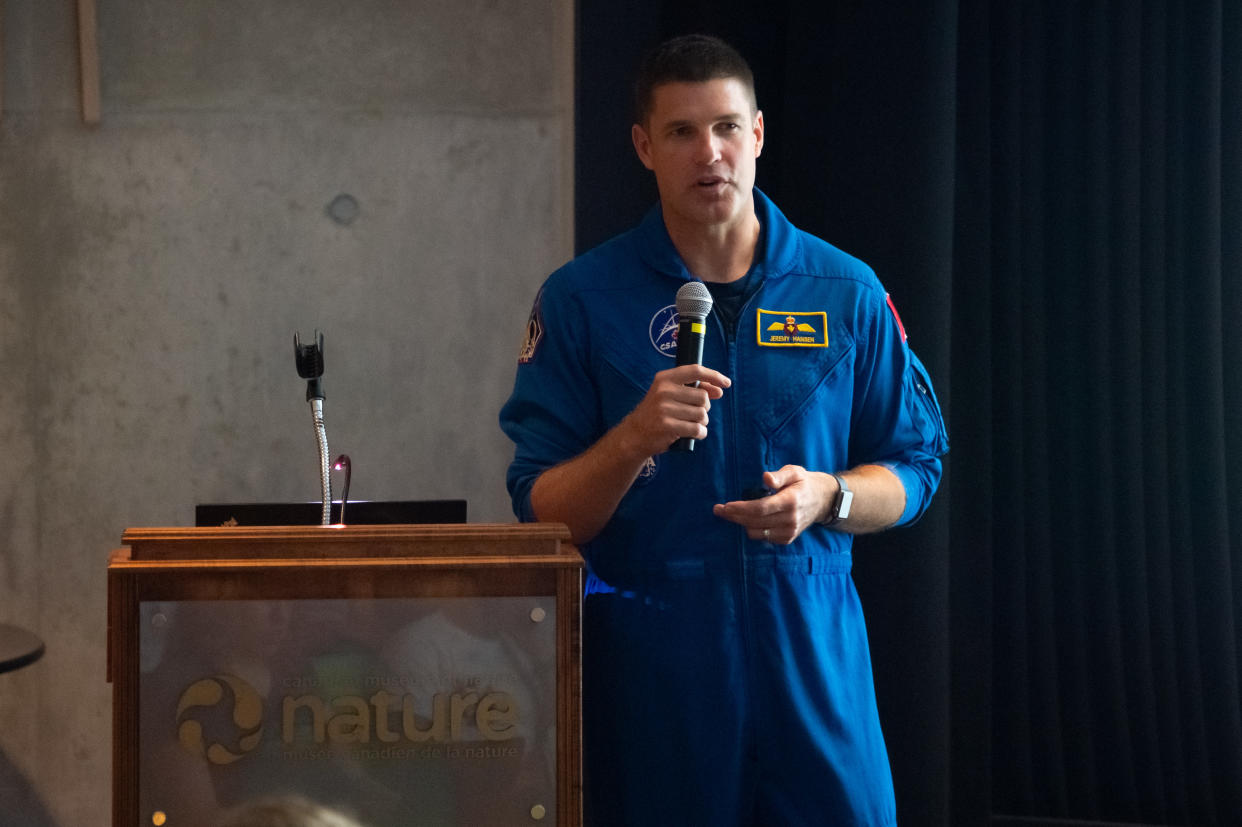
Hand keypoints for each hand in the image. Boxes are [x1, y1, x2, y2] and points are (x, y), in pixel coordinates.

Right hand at [619, 364, 730, 456]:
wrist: (635, 433)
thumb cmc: (657, 412)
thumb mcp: (670, 394)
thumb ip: (694, 389)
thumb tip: (719, 390)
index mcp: (665, 378)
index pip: (695, 371)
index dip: (714, 376)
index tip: (726, 383)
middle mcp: (664, 390)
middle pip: (703, 397)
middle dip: (704, 408)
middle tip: (693, 413)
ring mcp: (665, 408)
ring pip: (702, 415)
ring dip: (702, 422)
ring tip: (690, 424)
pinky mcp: (667, 426)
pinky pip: (697, 429)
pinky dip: (700, 433)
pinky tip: (692, 434)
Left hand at [713, 465, 833, 544]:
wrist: (823, 501)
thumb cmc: (804, 483)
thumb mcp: (794, 472)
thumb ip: (779, 475)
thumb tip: (765, 477)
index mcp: (790, 501)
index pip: (760, 509)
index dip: (740, 509)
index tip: (725, 506)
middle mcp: (790, 519)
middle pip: (754, 521)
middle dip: (734, 516)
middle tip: (718, 510)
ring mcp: (789, 531)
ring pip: (756, 532)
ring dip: (741, 523)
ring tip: (731, 513)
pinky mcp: (787, 539)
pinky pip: (763, 538)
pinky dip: (753, 529)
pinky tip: (747, 520)